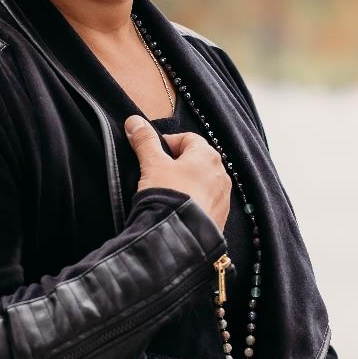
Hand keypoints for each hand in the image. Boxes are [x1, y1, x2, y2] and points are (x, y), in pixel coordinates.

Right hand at [124, 115, 231, 232]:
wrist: (180, 237)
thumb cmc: (169, 195)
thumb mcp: (152, 164)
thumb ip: (144, 140)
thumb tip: (134, 121)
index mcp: (207, 155)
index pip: (186, 138)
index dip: (166, 144)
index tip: (152, 154)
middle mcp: (221, 174)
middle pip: (195, 160)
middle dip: (176, 164)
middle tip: (157, 174)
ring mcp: (223, 197)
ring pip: (201, 182)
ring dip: (185, 183)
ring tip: (167, 194)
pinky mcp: (220, 217)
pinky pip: (205, 202)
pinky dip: (193, 201)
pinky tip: (177, 209)